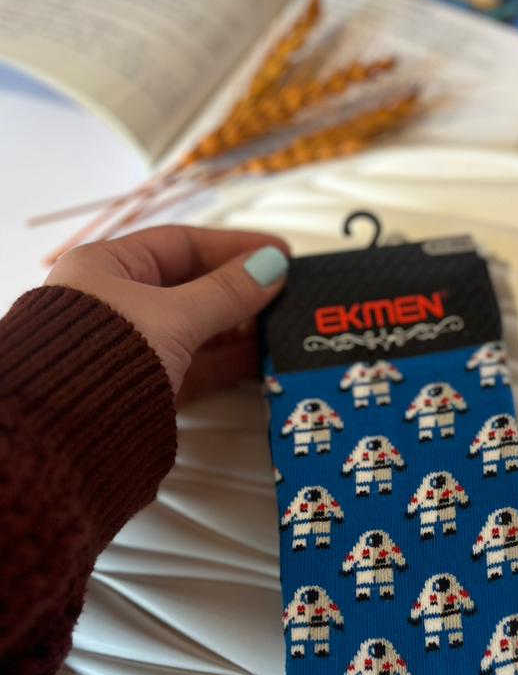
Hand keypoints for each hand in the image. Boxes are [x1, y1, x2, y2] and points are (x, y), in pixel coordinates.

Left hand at [45, 225, 289, 404]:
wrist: (74, 431)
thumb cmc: (107, 357)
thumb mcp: (175, 315)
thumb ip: (227, 293)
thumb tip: (271, 267)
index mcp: (107, 267)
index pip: (180, 243)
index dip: (232, 246)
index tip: (276, 252)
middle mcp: (118, 304)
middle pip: (192, 287)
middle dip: (241, 290)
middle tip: (285, 291)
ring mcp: (134, 347)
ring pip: (198, 329)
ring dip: (239, 327)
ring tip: (280, 326)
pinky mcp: (148, 386)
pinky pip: (196, 365)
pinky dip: (227, 361)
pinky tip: (260, 358)